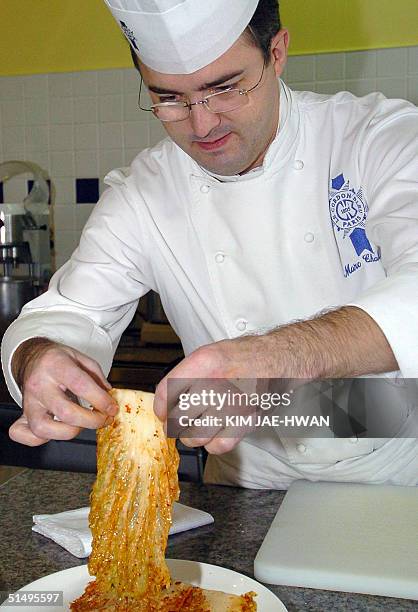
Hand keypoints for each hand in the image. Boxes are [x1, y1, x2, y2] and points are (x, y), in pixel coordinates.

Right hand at [9, 338, 117, 446]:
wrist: (32, 358)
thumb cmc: (57, 359)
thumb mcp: (80, 358)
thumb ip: (97, 378)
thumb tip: (109, 400)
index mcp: (55, 365)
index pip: (80, 385)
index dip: (101, 400)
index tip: (112, 408)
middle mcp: (39, 384)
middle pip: (65, 412)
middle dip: (91, 421)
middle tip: (103, 418)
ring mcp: (29, 401)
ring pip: (43, 428)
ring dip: (70, 432)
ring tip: (82, 424)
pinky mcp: (23, 414)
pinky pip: (24, 435)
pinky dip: (42, 439)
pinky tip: (57, 431)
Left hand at [154, 334, 286, 453]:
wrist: (279, 360)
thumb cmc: (245, 356)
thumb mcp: (211, 352)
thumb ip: (188, 373)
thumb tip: (166, 398)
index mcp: (204, 362)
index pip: (167, 390)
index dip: (159, 406)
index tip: (161, 412)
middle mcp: (216, 383)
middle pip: (177, 418)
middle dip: (174, 423)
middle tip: (177, 422)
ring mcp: (231, 406)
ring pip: (194, 436)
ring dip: (192, 435)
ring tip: (197, 427)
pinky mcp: (245, 422)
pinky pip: (217, 446)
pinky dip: (212, 444)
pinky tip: (215, 433)